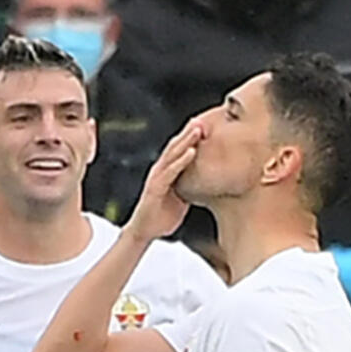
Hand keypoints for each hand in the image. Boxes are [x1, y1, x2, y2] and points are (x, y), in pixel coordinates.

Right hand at [126, 119, 200, 239]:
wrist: (144, 232)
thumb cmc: (162, 216)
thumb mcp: (181, 198)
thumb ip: (189, 187)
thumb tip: (206, 185)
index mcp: (167, 172)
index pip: (179, 151)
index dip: (190, 138)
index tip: (206, 126)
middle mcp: (160, 171)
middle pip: (176, 147)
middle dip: (189, 132)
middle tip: (204, 120)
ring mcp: (157, 178)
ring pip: (173, 154)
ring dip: (186, 140)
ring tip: (199, 129)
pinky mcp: (156, 188)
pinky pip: (170, 172)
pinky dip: (182, 161)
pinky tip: (192, 152)